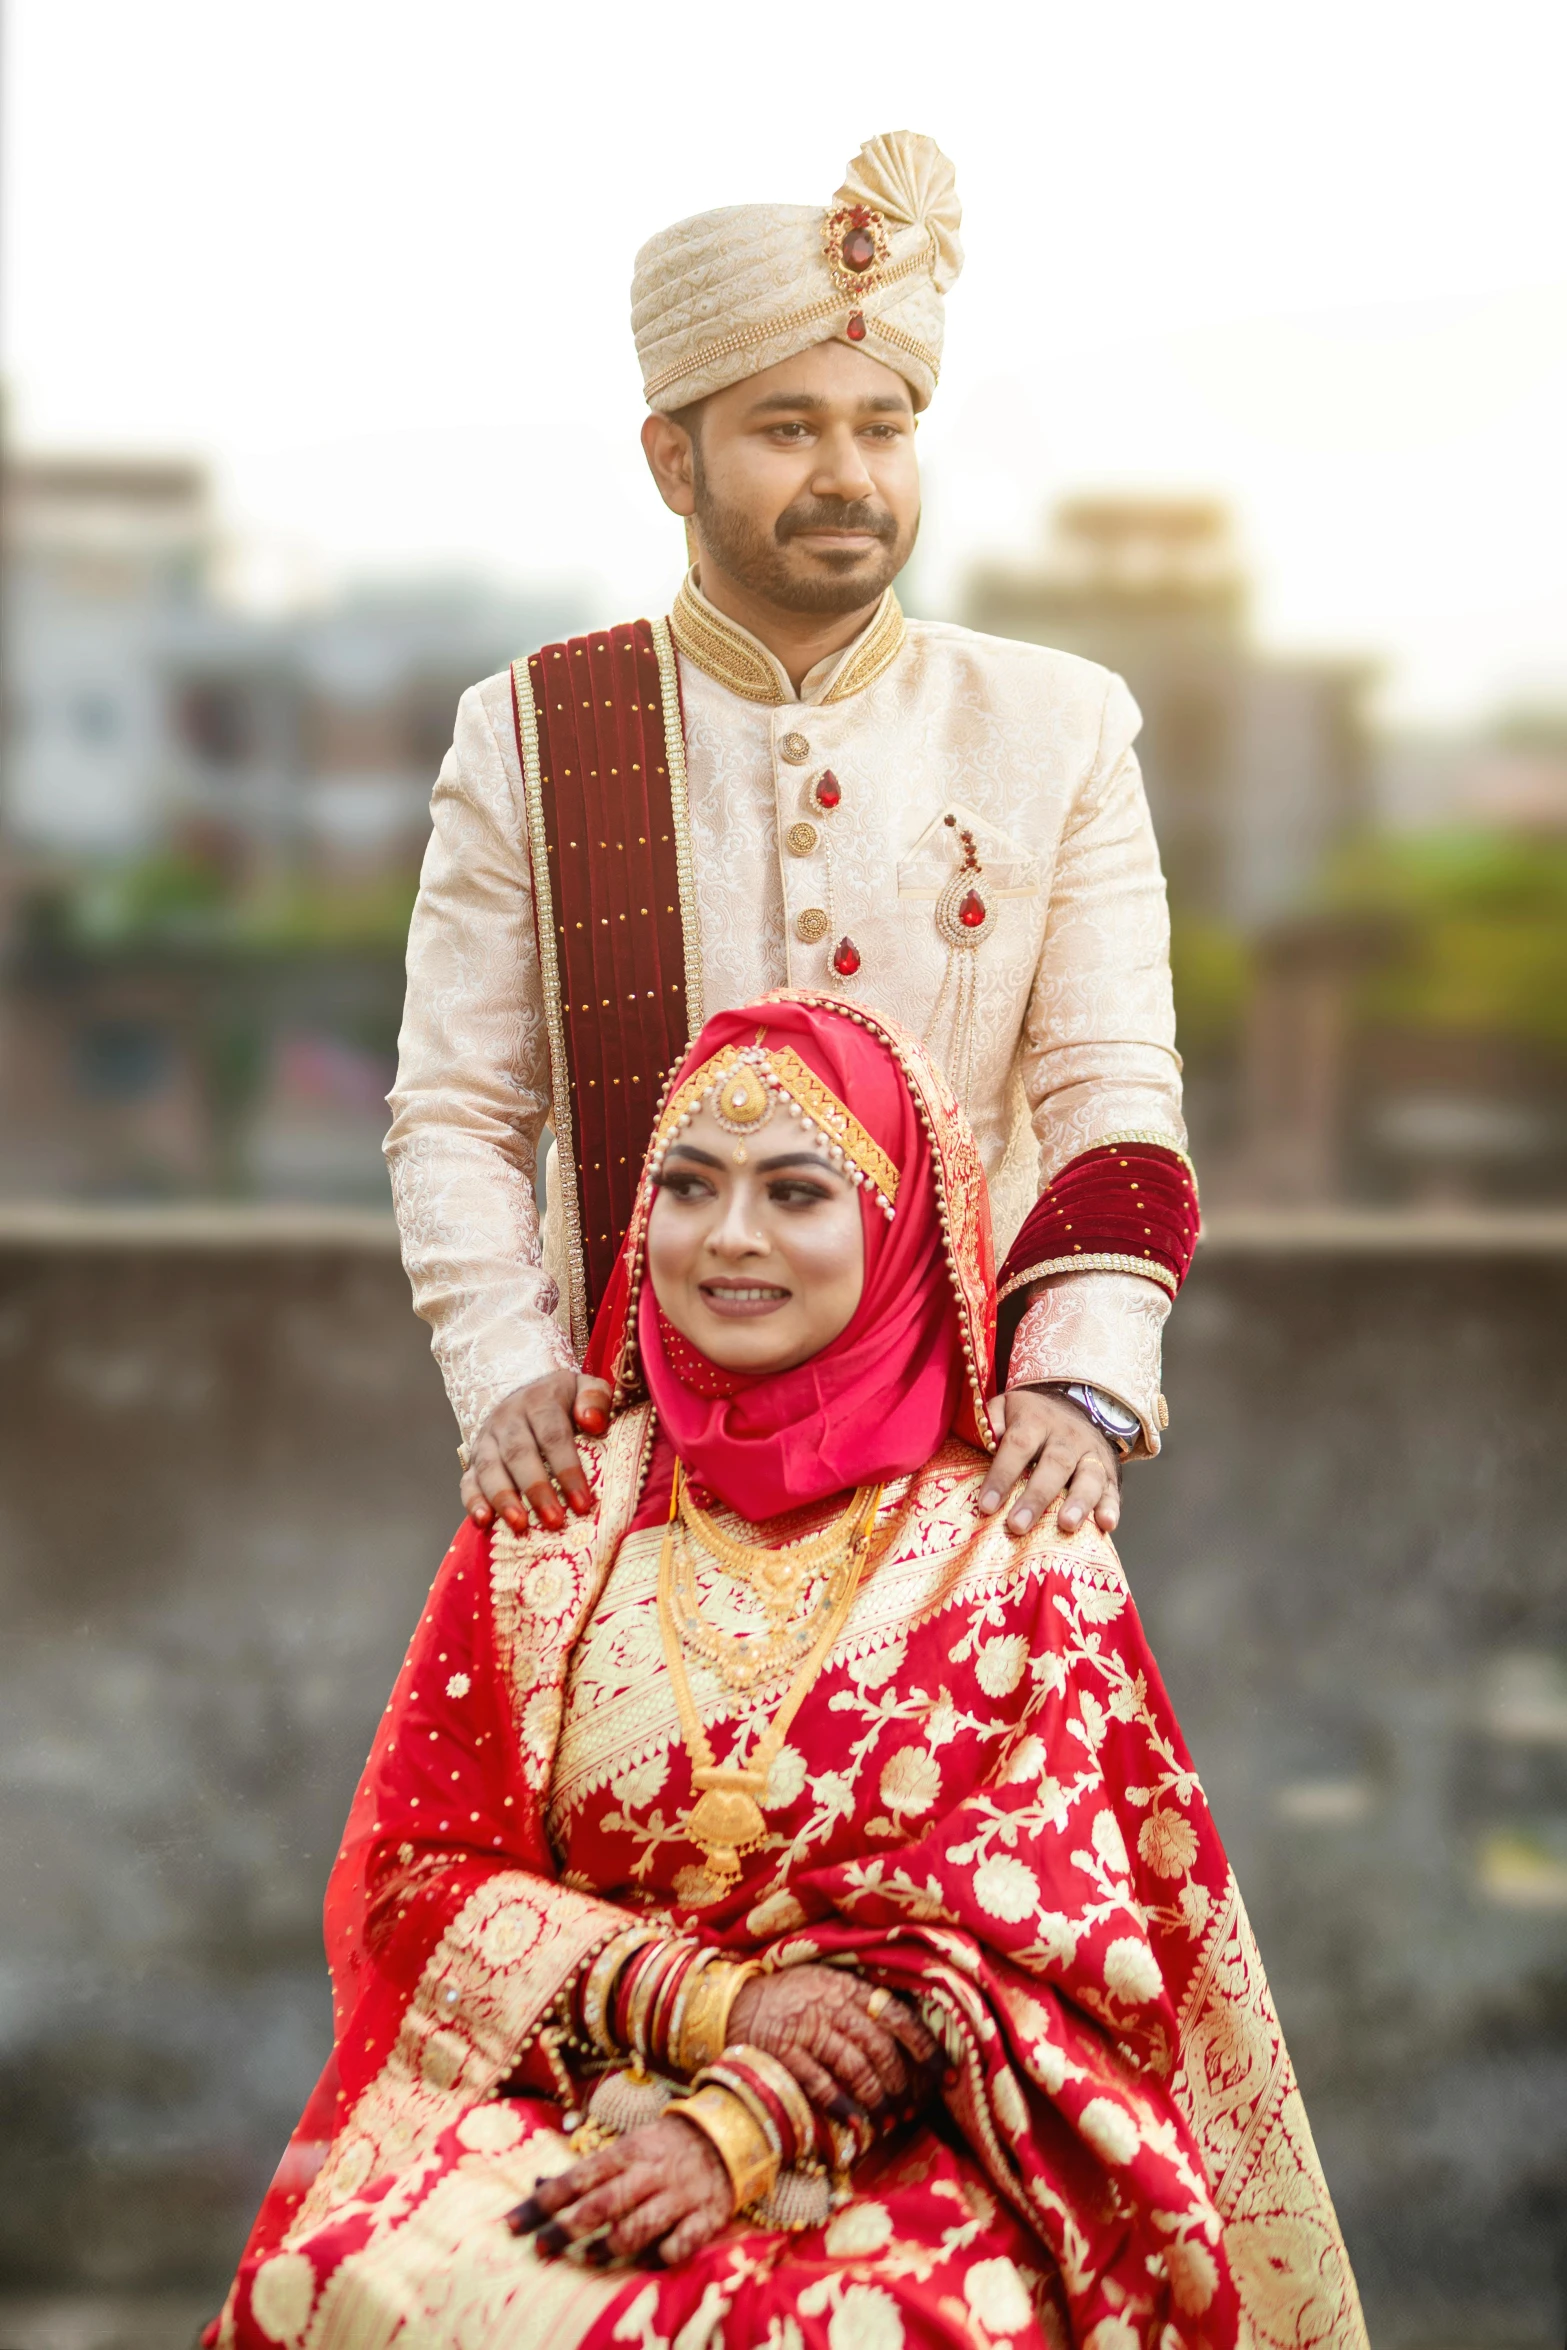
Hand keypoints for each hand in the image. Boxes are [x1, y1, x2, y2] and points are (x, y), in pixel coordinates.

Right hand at [461, 1371, 611, 1534]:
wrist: (522, 1391)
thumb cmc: (563, 1401)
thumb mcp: (584, 1388)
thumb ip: (595, 1399)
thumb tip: (592, 1422)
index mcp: (539, 1402)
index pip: (553, 1436)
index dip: (567, 1470)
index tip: (582, 1502)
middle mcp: (508, 1419)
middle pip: (519, 1454)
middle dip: (536, 1490)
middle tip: (554, 1520)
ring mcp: (487, 1440)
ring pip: (490, 1469)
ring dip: (504, 1499)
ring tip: (520, 1525)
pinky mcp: (473, 1459)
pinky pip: (468, 1480)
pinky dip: (473, 1502)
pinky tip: (483, 1521)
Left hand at [506, 2112, 730, 2266]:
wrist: (730, 2133)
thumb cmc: (665, 2146)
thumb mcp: (628, 2147)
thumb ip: (589, 2170)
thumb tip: (538, 2184)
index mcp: (628, 2152)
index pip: (578, 2177)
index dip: (544, 2202)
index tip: (513, 2223)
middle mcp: (650, 2173)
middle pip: (602, 2203)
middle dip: (566, 2229)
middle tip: (540, 2248)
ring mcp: (678, 2196)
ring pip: (638, 2227)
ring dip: (609, 2246)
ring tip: (590, 2258)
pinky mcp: (705, 2217)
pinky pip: (679, 2244)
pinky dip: (661, 2256)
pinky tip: (647, 2262)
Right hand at [726, 1964, 938, 2126]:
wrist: (734, 2001)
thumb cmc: (791, 1998)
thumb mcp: (828, 1986)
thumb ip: (860, 2005)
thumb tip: (906, 2040)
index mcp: (847, 1987)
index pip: (897, 2016)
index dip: (925, 2047)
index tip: (945, 2074)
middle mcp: (830, 2006)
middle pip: (879, 2047)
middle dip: (901, 2082)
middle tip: (912, 2107)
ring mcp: (806, 2030)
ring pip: (855, 2067)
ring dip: (877, 2098)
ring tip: (889, 2119)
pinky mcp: (784, 2053)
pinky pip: (821, 2083)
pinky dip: (843, 2106)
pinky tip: (857, 2123)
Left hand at [978, 1386, 1120, 1537]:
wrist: (1071, 1408)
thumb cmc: (1029, 1418)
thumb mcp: (1004, 1408)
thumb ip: (989, 1422)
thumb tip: (987, 1441)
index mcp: (1036, 1419)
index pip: (1018, 1444)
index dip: (1002, 1475)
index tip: (987, 1505)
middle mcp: (1067, 1436)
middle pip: (1055, 1464)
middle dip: (1037, 1496)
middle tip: (1018, 1525)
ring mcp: (1091, 1453)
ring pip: (1089, 1476)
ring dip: (1079, 1502)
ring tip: (1066, 1525)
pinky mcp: (1109, 1471)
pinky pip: (1112, 1489)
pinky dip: (1111, 1507)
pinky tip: (1106, 1525)